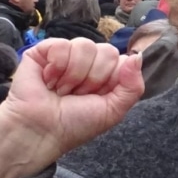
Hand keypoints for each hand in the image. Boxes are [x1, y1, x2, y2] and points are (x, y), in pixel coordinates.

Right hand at [0, 39, 142, 177]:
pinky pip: (62, 45)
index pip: (123, 59)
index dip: (112, 80)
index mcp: (106, 74)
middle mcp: (88, 62)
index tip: (96, 97)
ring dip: (73, 76)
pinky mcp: (44, 50)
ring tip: (60, 90)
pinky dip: (56, 67)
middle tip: (75, 95)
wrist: (39, 132)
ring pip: (85, 46)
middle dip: (93, 79)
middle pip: (107, 51)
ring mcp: (66, 54)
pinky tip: (48, 81)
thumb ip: (133, 86)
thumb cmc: (74, 125)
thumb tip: (137, 57)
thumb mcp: (113, 111)